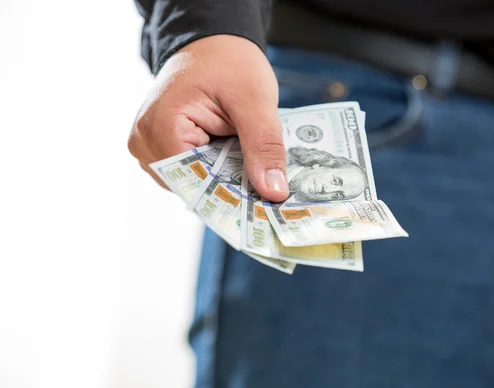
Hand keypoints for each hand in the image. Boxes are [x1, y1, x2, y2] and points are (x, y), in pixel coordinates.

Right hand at [128, 35, 288, 201]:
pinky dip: (217, 171)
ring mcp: (148, 147)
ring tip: (249, 164)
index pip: (193, 184)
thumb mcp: (255, 101)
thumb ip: (264, 147)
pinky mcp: (160, 149)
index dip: (230, 196)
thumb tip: (274, 192)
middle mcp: (144, 142)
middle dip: (230, 189)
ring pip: (193, 185)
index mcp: (160, 127)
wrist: (213, 43)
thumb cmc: (229, 62)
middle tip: (268, 188)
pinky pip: (191, 174)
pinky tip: (235, 160)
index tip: (264, 206)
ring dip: (224, 180)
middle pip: (192, 187)